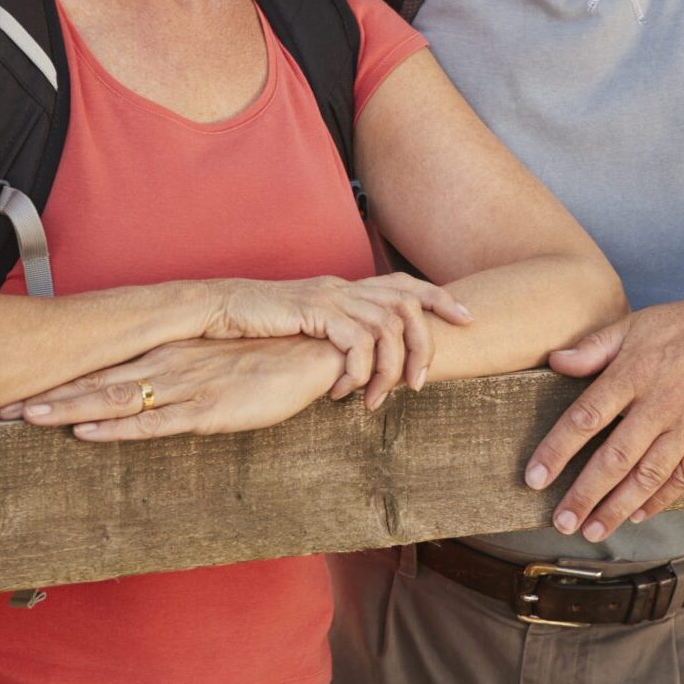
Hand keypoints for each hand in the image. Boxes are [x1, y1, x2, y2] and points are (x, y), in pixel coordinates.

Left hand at [2, 337, 343, 440]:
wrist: (315, 353)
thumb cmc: (270, 360)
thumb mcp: (218, 364)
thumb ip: (184, 374)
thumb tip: (151, 389)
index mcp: (170, 354)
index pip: (105, 367)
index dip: (61, 380)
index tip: (19, 392)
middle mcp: (169, 366)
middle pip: (97, 382)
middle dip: (49, 396)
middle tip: (1, 408)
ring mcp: (185, 388)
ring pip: (115, 400)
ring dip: (69, 410)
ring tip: (28, 418)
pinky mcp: (207, 411)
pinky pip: (153, 423)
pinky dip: (117, 429)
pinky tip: (87, 433)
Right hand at [206, 274, 472, 410]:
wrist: (215, 312)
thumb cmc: (257, 328)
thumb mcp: (307, 331)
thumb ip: (335, 338)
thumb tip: (360, 363)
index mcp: (346, 289)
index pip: (406, 284)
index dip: (440, 298)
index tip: (469, 318)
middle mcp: (344, 288)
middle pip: (408, 304)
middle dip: (426, 342)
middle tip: (422, 382)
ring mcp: (330, 297)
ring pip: (387, 327)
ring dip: (390, 368)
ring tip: (379, 399)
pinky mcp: (313, 312)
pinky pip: (356, 340)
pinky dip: (358, 370)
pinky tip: (342, 392)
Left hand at [525, 284, 683, 541]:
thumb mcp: (639, 323)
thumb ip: (595, 346)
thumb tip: (555, 361)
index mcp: (633, 372)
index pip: (585, 418)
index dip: (557, 451)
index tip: (534, 479)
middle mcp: (659, 402)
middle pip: (614, 458)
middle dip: (584, 495)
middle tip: (561, 522)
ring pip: (647, 475)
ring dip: (617, 507)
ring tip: (593, 531)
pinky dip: (660, 499)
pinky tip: (638, 515)